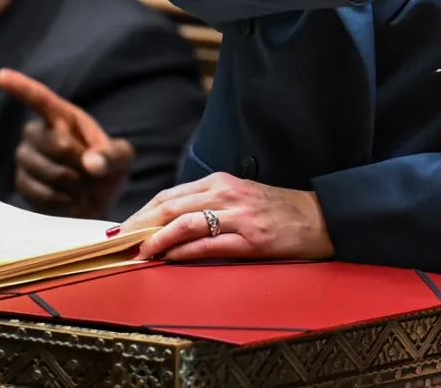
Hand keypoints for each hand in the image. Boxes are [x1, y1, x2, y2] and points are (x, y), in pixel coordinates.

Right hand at [0, 68, 134, 218]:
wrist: (95, 199)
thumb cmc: (106, 168)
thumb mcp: (122, 157)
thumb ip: (113, 155)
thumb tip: (91, 164)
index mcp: (62, 116)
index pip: (40, 99)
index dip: (21, 87)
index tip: (1, 75)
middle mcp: (37, 132)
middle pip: (58, 145)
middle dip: (83, 164)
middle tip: (93, 174)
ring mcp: (25, 157)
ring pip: (50, 173)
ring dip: (75, 187)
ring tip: (83, 188)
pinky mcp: (22, 183)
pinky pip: (42, 195)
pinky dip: (64, 202)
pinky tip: (70, 199)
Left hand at [125, 173, 332, 261]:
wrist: (321, 218)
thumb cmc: (278, 211)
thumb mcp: (239, 197)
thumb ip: (207, 205)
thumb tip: (169, 223)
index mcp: (220, 182)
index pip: (170, 195)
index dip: (142, 211)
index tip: (122, 227)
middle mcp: (226, 194)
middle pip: (171, 206)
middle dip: (140, 224)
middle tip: (119, 241)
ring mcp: (239, 216)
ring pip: (186, 222)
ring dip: (157, 238)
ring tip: (139, 251)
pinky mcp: (252, 239)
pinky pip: (210, 244)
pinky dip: (185, 252)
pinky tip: (170, 259)